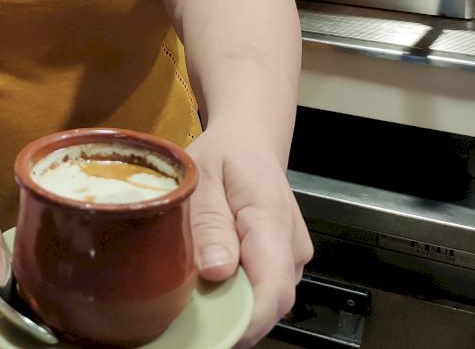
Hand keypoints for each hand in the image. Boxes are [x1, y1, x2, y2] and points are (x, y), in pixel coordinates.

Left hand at [186, 128, 312, 347]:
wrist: (250, 143)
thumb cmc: (223, 156)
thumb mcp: (203, 176)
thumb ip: (210, 221)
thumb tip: (217, 272)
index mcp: (272, 220)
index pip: (273, 289)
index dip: (245, 321)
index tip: (210, 331)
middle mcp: (292, 248)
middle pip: (267, 303)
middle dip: (229, 317)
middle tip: (182, 313)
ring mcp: (291, 260)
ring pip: (263, 300)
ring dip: (230, 306)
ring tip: (189, 295)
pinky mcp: (281, 265)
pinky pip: (260, 291)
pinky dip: (233, 295)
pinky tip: (206, 285)